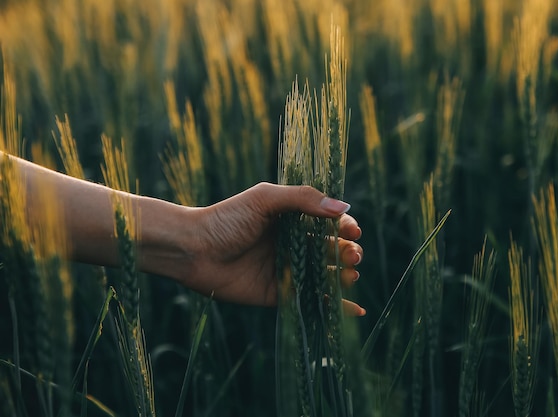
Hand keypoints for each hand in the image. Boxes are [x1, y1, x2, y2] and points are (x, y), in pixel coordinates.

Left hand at [180, 183, 364, 314]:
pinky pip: (310, 300)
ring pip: (324, 274)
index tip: (352, 232)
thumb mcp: (265, 199)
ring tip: (350, 274)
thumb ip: (303, 199)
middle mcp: (292, 244)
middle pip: (331, 249)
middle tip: (352, 256)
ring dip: (344, 275)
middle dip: (348, 252)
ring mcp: (286, 270)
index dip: (345, 227)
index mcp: (291, 219)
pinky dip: (334, 306)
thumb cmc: (227, 218)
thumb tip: (343, 206)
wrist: (193, 249)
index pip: (328, 222)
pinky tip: (354, 310)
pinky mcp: (277, 294)